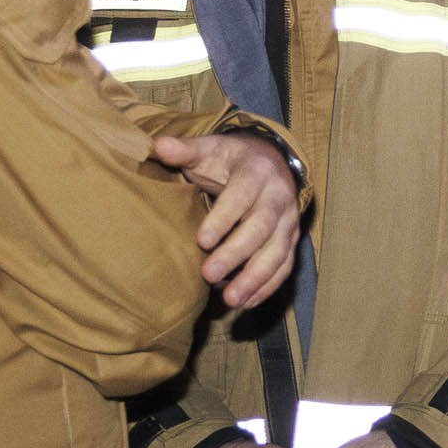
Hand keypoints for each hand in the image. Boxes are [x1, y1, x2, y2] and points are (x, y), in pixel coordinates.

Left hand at [152, 132, 299, 310]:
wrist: (272, 161)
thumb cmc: (231, 160)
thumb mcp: (210, 149)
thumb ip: (185, 149)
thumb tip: (157, 144)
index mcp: (257, 174)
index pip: (242, 197)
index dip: (224, 218)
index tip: (202, 240)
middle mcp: (278, 198)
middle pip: (261, 229)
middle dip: (236, 254)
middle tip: (208, 274)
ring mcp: (287, 222)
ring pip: (277, 252)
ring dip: (255, 277)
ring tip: (231, 299)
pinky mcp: (290, 240)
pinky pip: (285, 266)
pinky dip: (268, 286)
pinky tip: (248, 302)